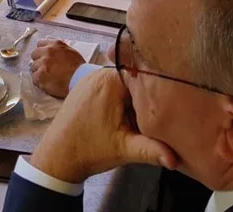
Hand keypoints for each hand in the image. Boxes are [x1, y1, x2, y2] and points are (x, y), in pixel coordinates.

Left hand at [30, 40, 84, 98]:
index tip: (43, 57)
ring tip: (48, 77)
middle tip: (45, 68)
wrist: (80, 79)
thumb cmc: (79, 68)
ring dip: (39, 72)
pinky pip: (34, 78)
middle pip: (34, 54)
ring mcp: (43, 63)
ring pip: (33, 67)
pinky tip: (47, 83)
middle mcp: (47, 51)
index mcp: (55, 45)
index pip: (40, 44)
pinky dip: (39, 82)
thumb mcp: (71, 52)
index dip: (41, 51)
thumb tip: (53, 52)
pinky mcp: (40, 75)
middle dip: (38, 61)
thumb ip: (59, 50)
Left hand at [30, 69, 176, 183]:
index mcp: (111, 81)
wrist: (57, 156)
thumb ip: (151, 150)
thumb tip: (175, 160)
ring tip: (140, 120)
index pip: (146, 77)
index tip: (168, 106)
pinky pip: (111, 88)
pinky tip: (124, 119)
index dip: (158, 92)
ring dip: (133, 101)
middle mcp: (100, 73)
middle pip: (135, 80)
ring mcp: (91, 79)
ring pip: (124, 85)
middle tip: (157, 117)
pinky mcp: (85, 87)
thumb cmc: (89, 150)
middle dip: (146, 98)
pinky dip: (120, 101)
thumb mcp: (124, 149)